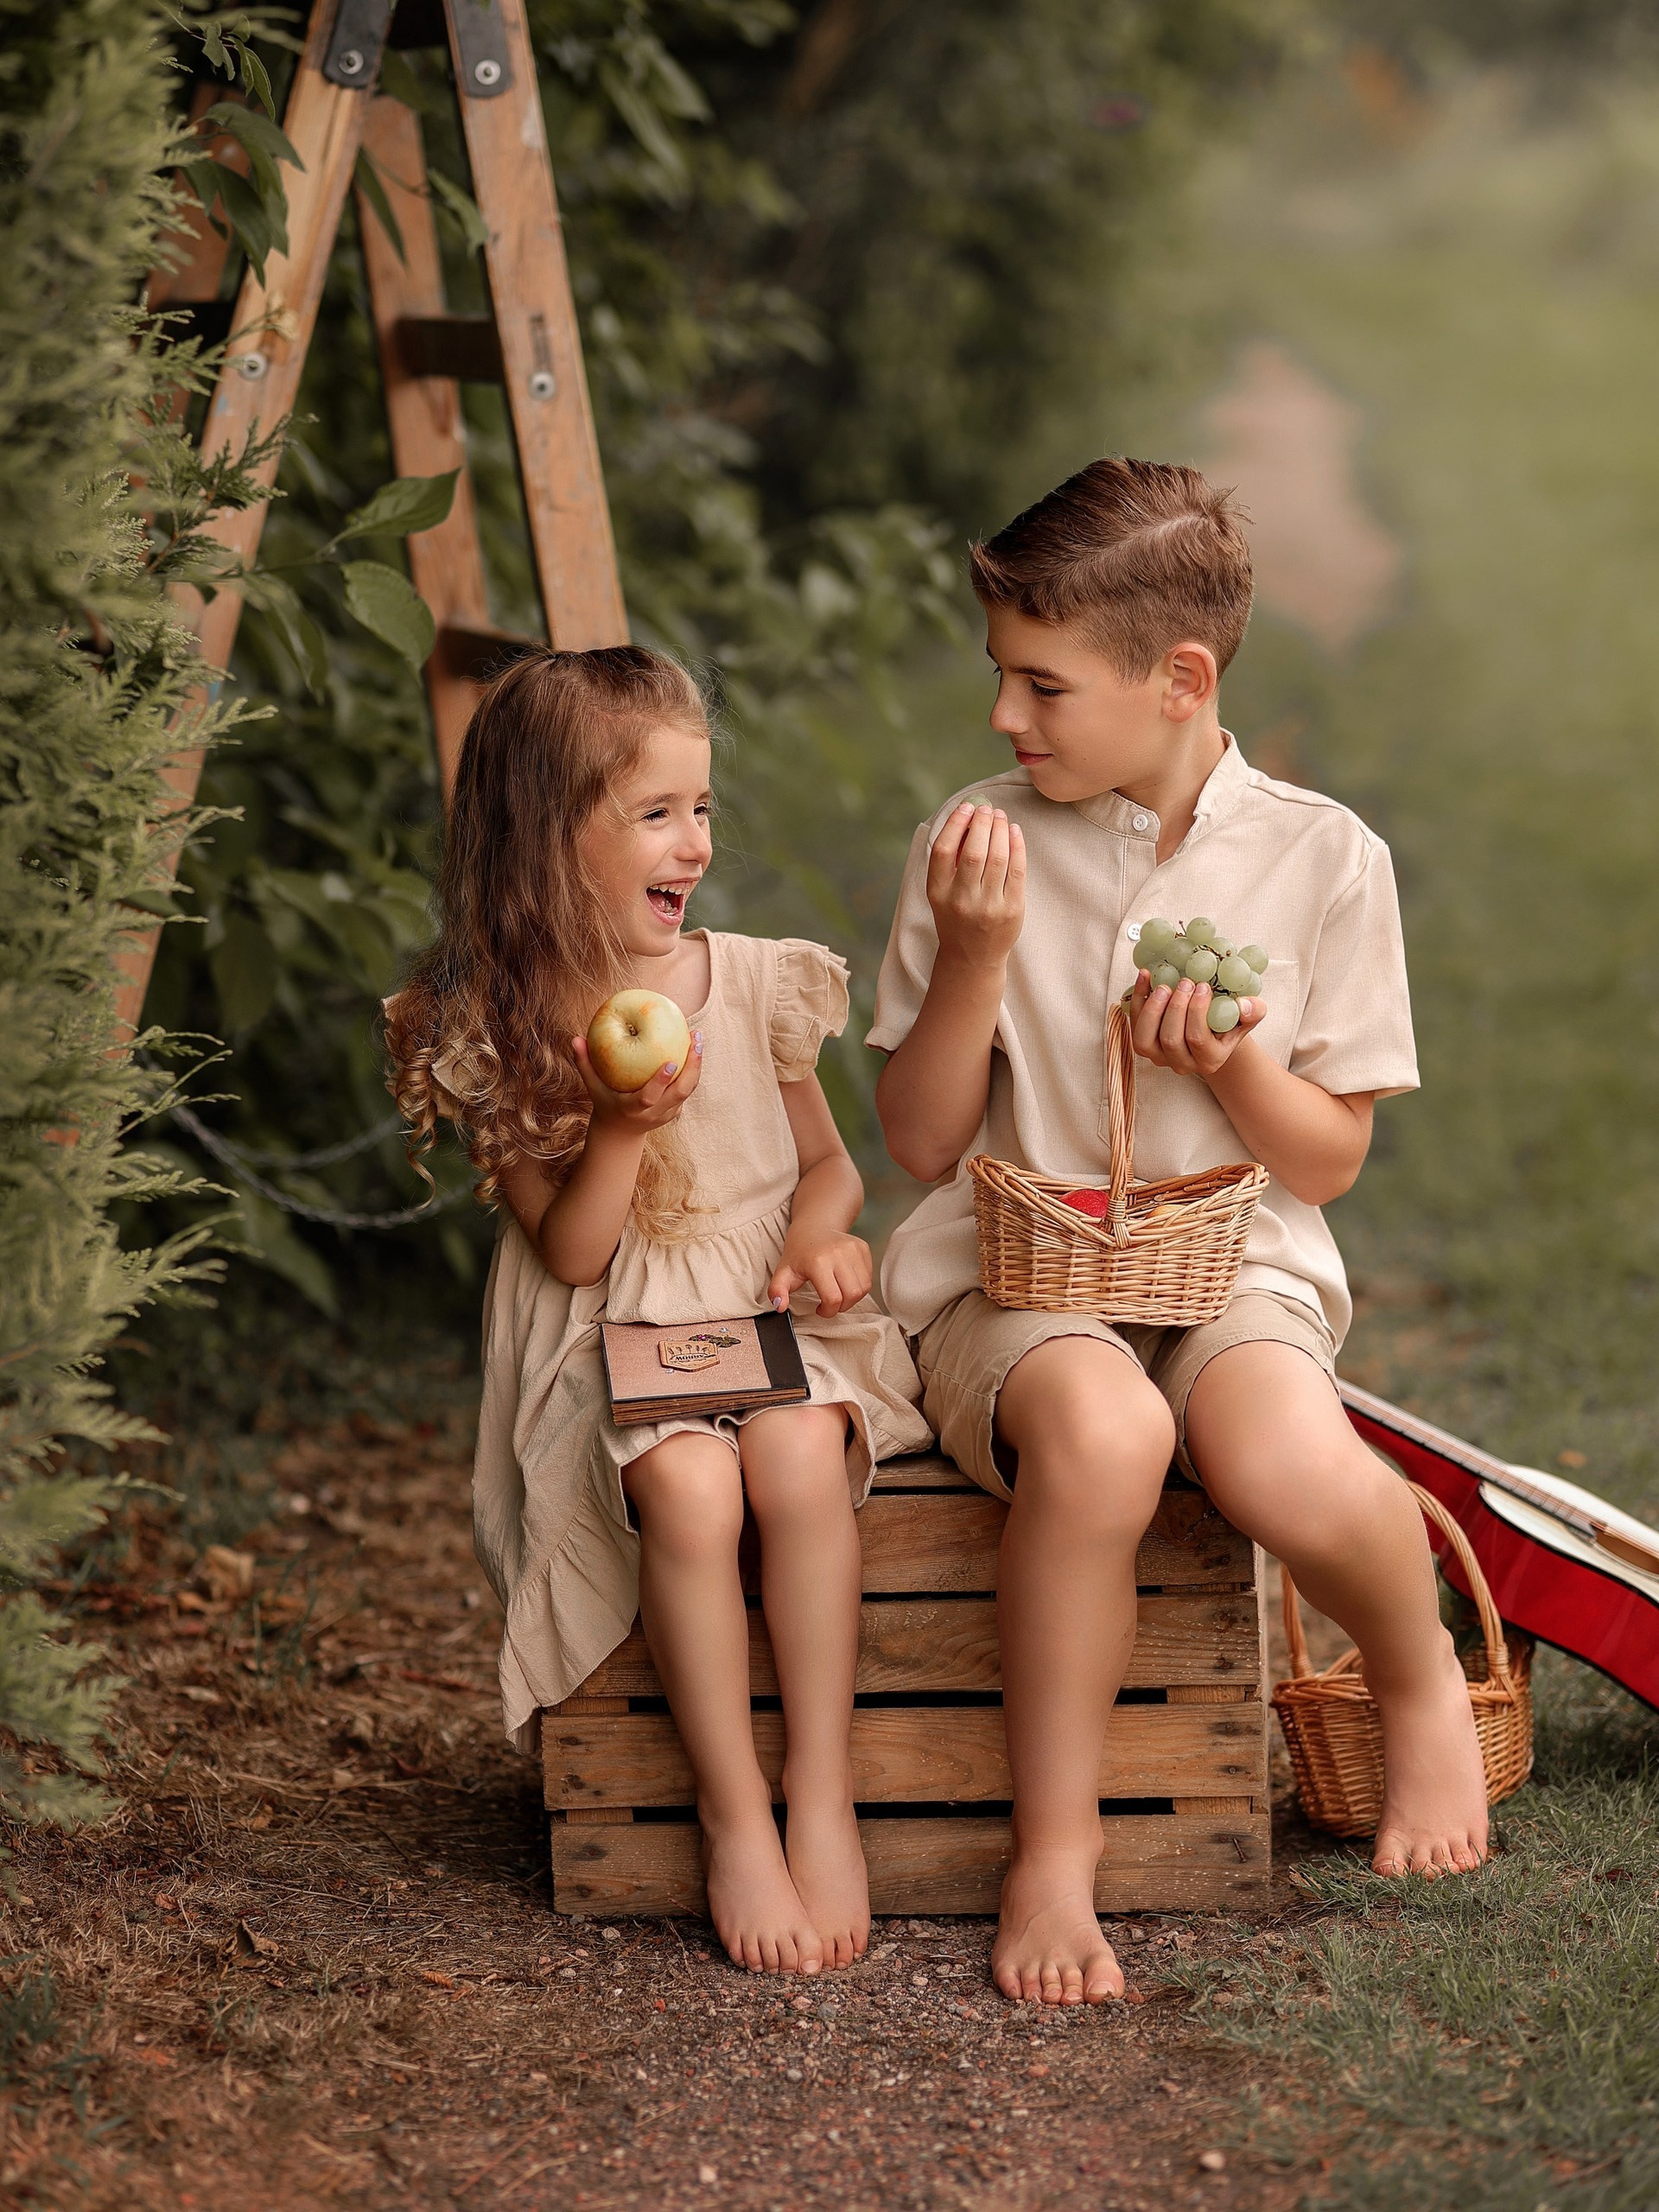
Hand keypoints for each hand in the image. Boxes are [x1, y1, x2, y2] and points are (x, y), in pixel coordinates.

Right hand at [570, 1027, 702, 1135]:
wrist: (620, 1131)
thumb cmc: (605, 1101)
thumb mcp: (592, 1086)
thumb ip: (584, 1063)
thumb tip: (575, 1038)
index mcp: (633, 1109)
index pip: (650, 1097)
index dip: (661, 1081)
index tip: (671, 1061)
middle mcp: (654, 1113)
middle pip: (679, 1093)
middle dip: (691, 1068)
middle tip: (695, 1041)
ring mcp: (667, 1113)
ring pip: (688, 1090)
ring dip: (696, 1066)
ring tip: (698, 1039)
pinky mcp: (675, 1110)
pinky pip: (688, 1088)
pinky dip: (693, 1069)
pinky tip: (693, 1047)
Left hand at [767, 1228, 871, 1317]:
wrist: (814, 1227)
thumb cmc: (799, 1252)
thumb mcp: (783, 1272)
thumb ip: (777, 1291)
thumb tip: (779, 1306)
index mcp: (818, 1261)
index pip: (833, 1298)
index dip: (827, 1311)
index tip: (820, 1309)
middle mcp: (838, 1253)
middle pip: (851, 1295)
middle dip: (841, 1307)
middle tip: (830, 1303)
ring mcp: (853, 1249)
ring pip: (863, 1288)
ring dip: (852, 1298)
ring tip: (838, 1293)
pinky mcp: (863, 1248)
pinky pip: (868, 1278)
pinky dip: (859, 1286)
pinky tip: (846, 1282)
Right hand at [926, 802, 1025, 969]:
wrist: (972, 957)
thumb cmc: (956, 916)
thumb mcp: (941, 893)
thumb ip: (949, 861)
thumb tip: (967, 819)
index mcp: (938, 892)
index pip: (943, 851)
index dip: (955, 824)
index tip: (966, 807)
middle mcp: (961, 900)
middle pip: (973, 852)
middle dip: (982, 824)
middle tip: (986, 809)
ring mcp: (988, 906)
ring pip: (998, 858)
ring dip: (1000, 830)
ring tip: (1000, 817)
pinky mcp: (1012, 910)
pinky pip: (1017, 870)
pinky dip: (1016, 846)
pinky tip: (1014, 832)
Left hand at [1127, 970, 1266, 1080]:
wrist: (1211, 1031)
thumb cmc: (1229, 1022)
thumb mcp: (1247, 1017)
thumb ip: (1253, 1011)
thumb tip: (1243, 1005)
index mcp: (1210, 1060)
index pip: (1198, 1039)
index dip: (1196, 1012)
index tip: (1202, 986)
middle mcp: (1182, 1063)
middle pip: (1171, 1039)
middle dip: (1175, 1007)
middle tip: (1184, 982)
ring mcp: (1159, 1057)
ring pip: (1145, 1040)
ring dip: (1151, 1009)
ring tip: (1163, 985)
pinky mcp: (1143, 1045)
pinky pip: (1133, 1025)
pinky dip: (1137, 999)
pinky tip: (1144, 976)